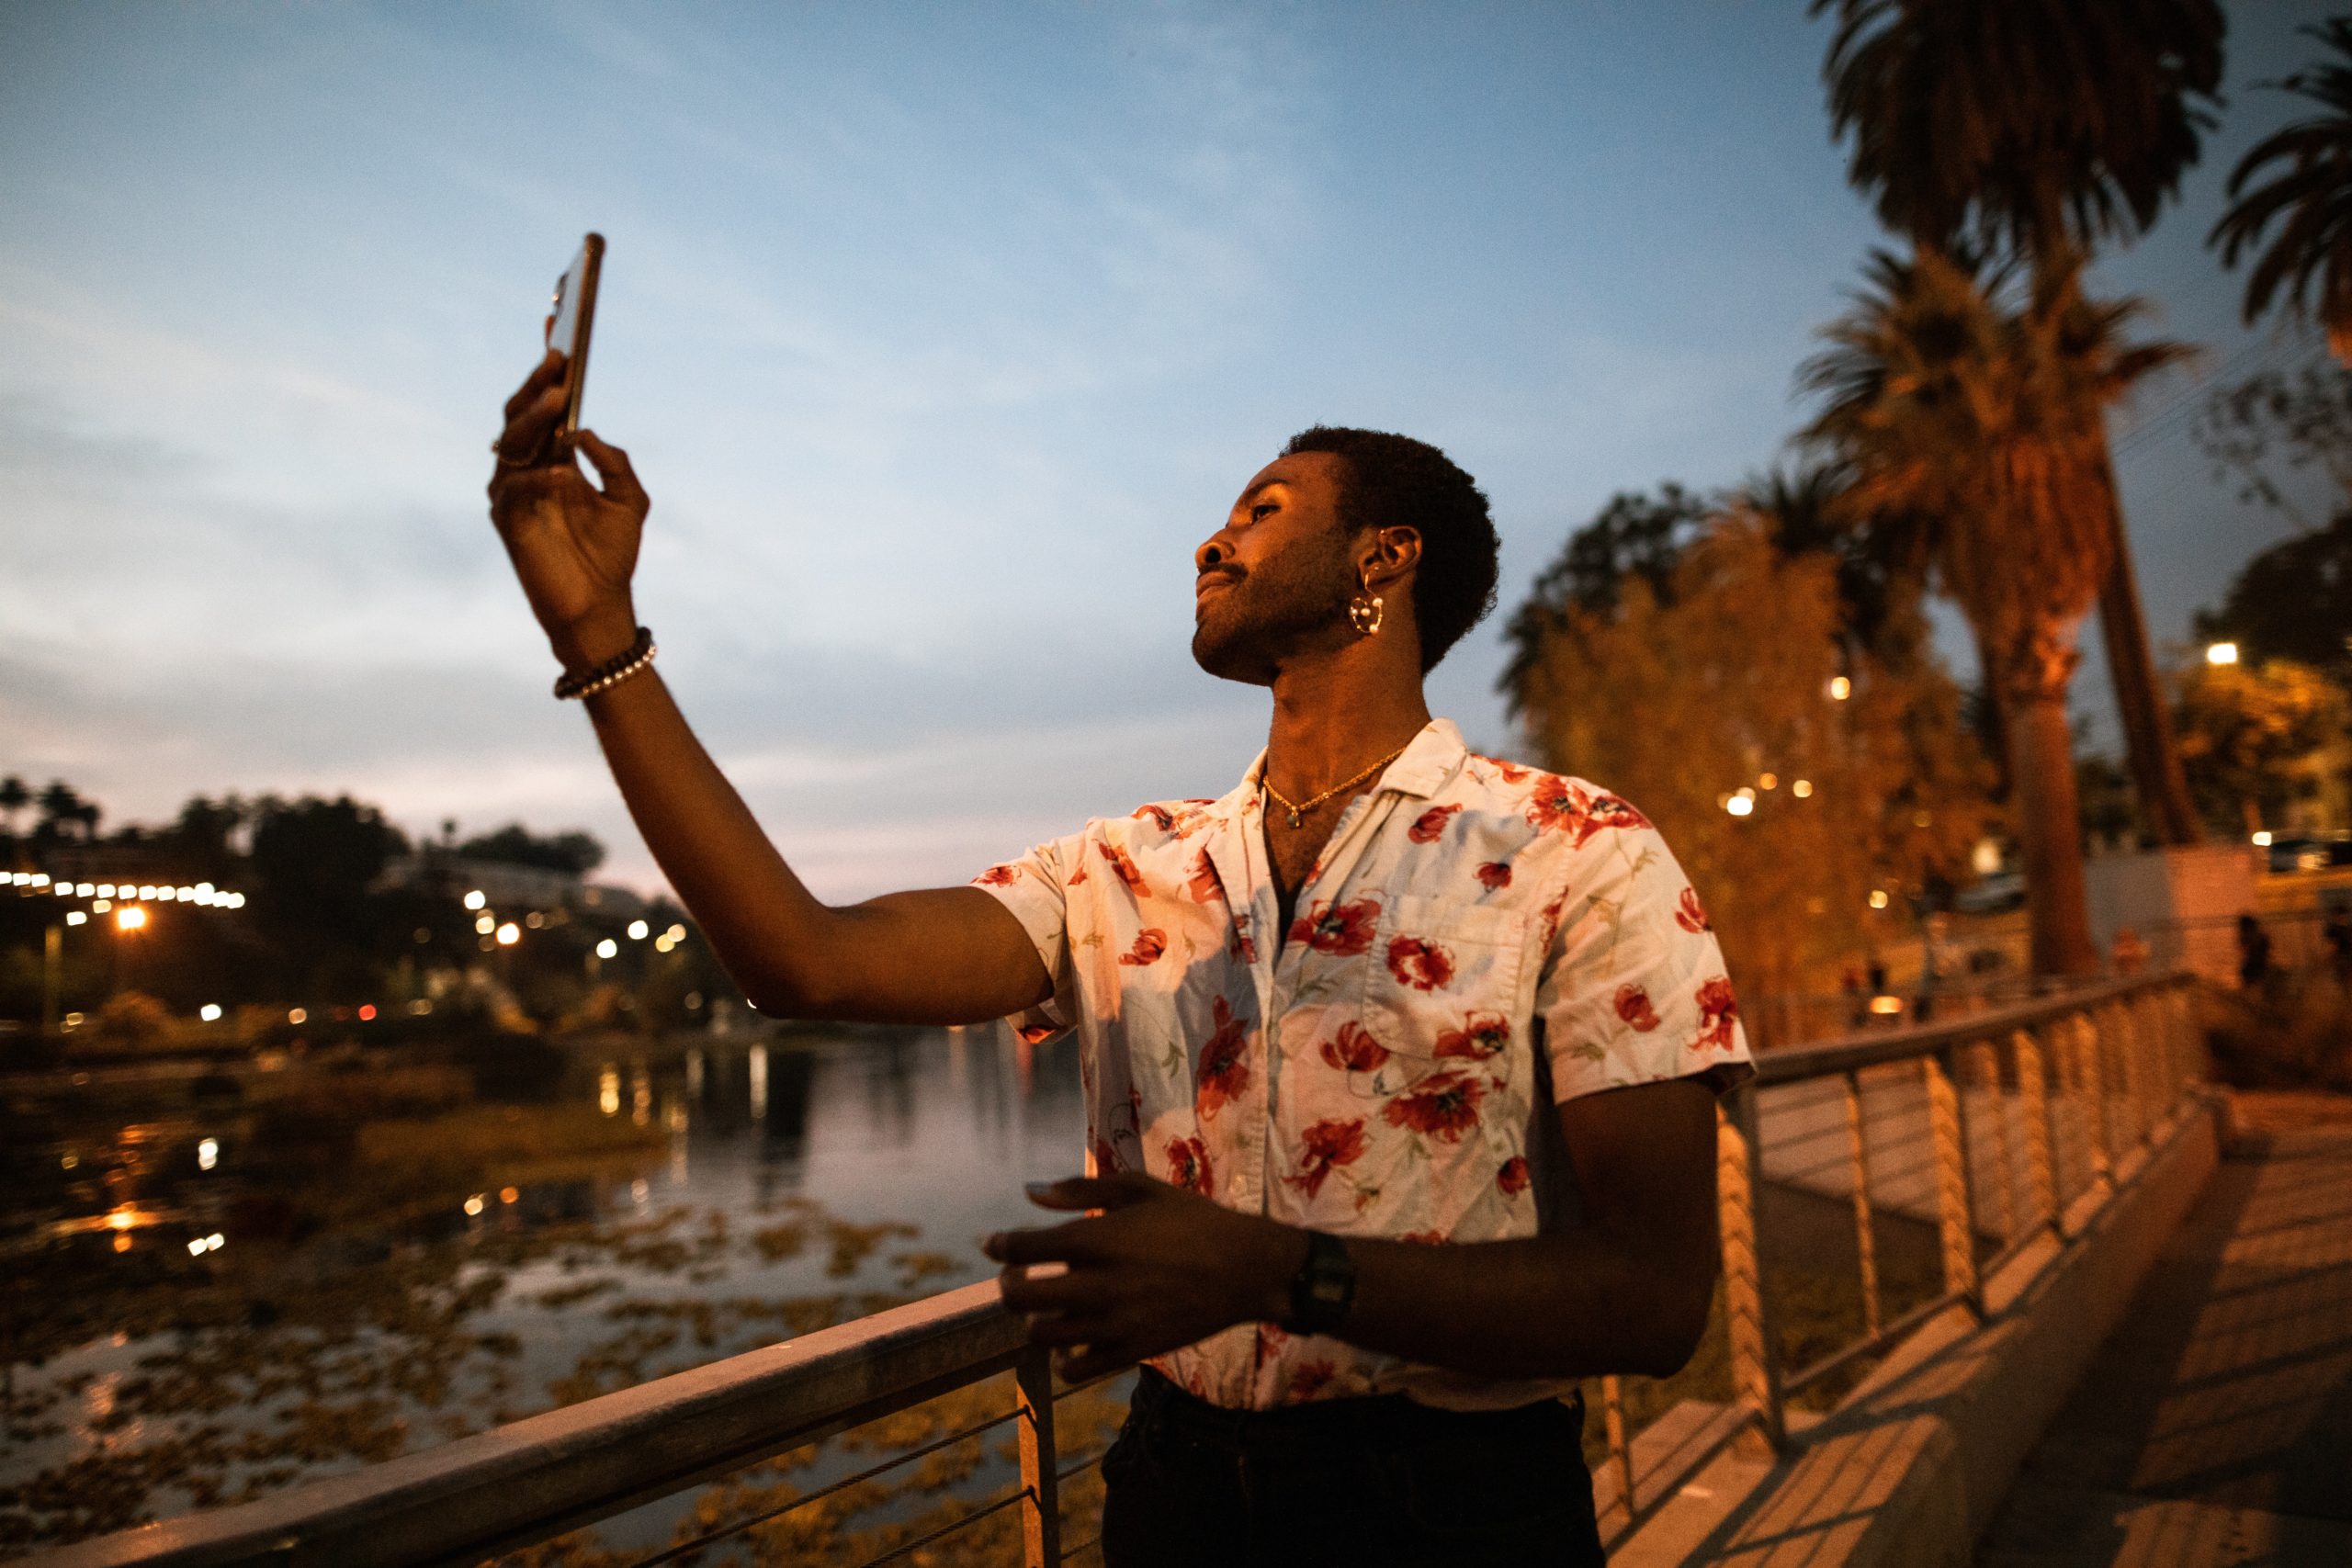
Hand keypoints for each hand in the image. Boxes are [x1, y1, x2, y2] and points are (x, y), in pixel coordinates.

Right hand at [486, 351, 648, 669]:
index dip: (548, 369)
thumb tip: (585, 433)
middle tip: (559, 360)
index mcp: (555, 457)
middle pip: (522, 413)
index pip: (546, 405)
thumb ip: (615, 463)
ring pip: (513, 440)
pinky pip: (513, 486)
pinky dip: (535, 476)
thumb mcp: (630, 500)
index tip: (556, 327)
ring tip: (559, 395)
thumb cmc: (611, 555)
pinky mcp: (506, 518)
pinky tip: (558, 472)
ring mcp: (513, 490)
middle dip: (539, 384)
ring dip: (535, 416)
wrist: (599, 605)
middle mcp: (529, 467)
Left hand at [984, 1172, 1305, 1382]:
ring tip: (1049, 1305)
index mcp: (1097, 1241)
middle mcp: (1098, 1286)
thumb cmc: (1192, 1220)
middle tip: (1018, 1276)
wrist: (1245, 1268)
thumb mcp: (1140, 1189)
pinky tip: (1073, 1338)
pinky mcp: (1131, 1352)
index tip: (996, 1244)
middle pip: (1019, 1299)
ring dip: (1036, 1319)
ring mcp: (1114, 1324)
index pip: (1021, 1248)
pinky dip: (1064, 1357)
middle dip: (1009, 1285)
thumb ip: (1080, 1190)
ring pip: (1042, 1336)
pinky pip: (1076, 1369)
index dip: (998, 1246)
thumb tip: (1028, 1191)